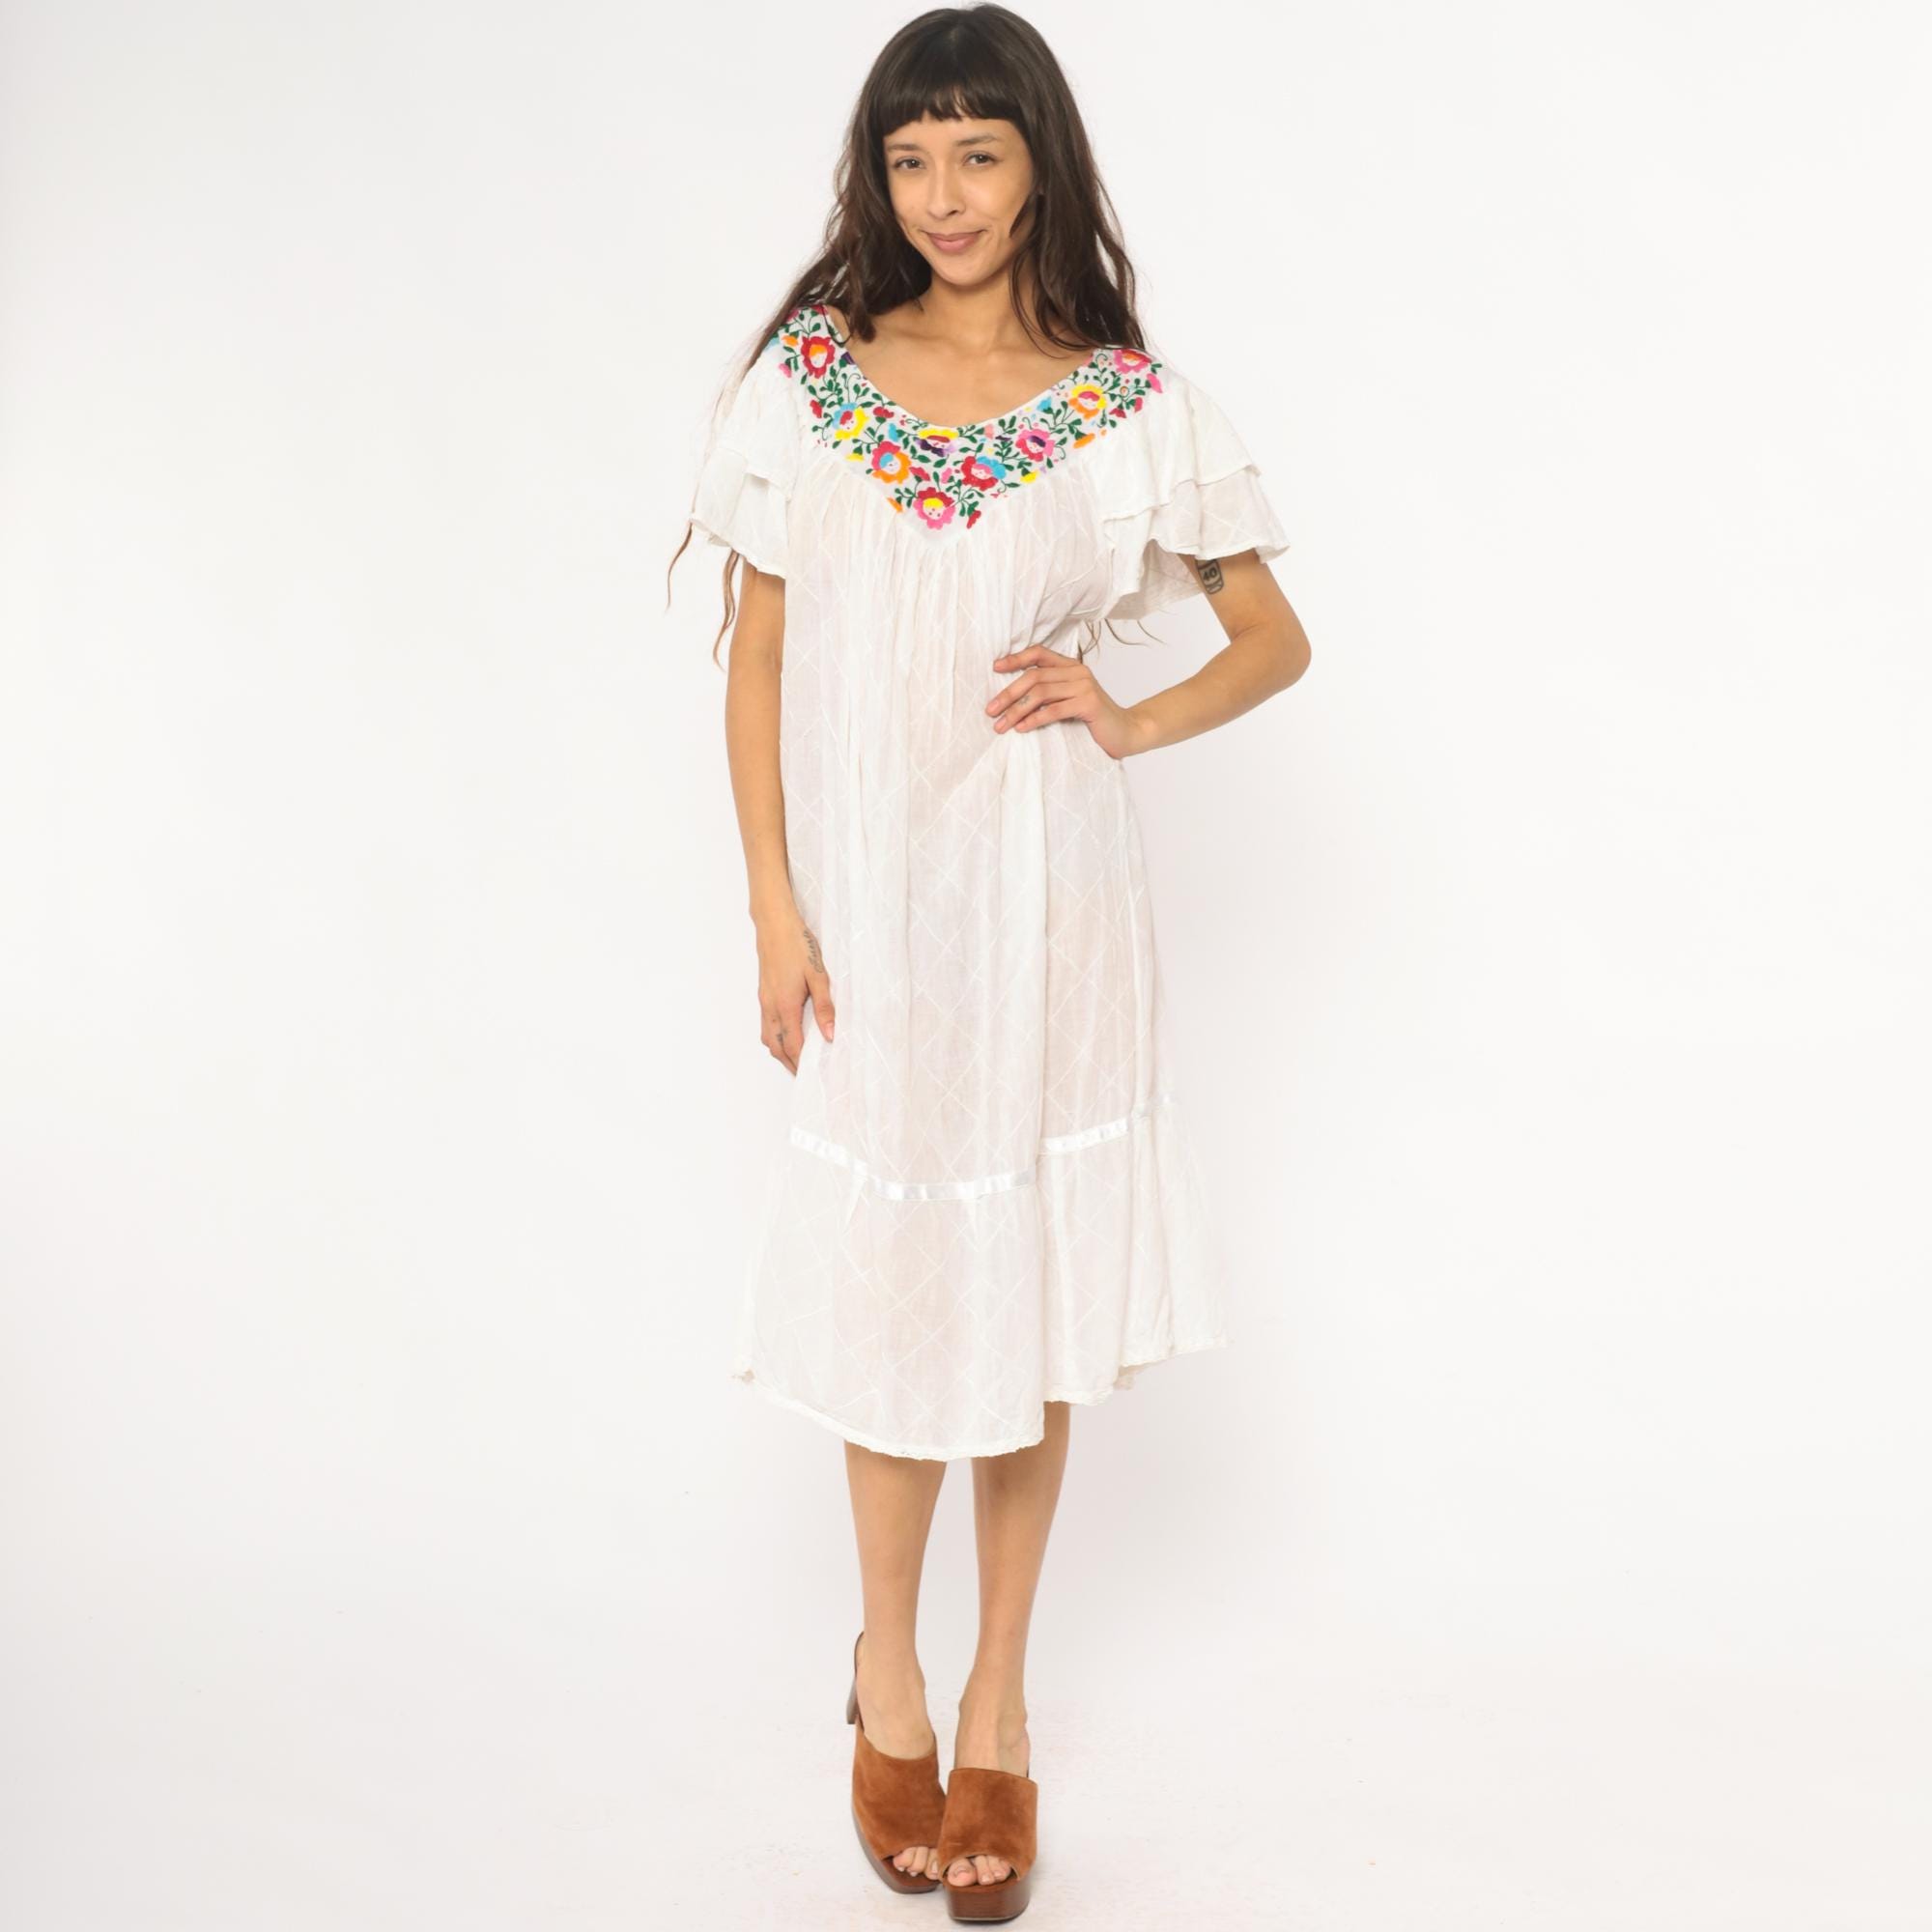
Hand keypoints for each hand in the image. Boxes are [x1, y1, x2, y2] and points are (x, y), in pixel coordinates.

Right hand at [753, 906, 833, 1073]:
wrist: (774, 923)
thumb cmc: (797, 944)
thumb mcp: (818, 974)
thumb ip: (824, 1006)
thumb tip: (830, 1035)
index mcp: (785, 1005)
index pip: (792, 1045)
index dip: (802, 1064)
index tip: (814, 1076)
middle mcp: (771, 1006)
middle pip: (776, 1046)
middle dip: (790, 1064)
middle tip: (806, 1075)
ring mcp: (764, 999)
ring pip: (768, 1036)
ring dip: (781, 1051)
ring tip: (797, 1059)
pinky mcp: (763, 992)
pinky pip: (766, 1024)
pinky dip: (775, 1036)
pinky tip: (788, 1033)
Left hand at [988, 645, 1144, 759]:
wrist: (1126, 732)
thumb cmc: (1093, 719)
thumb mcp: (1070, 700)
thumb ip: (1050, 692)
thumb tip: (1012, 698)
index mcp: (1072, 666)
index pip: (1039, 653)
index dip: (1015, 658)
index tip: (994, 668)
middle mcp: (1078, 672)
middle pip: (1034, 676)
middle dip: (1008, 693)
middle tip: (990, 710)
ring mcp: (1084, 686)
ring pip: (1040, 693)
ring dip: (1016, 710)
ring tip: (1000, 725)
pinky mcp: (1088, 704)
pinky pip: (1053, 710)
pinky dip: (1034, 719)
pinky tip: (1021, 729)